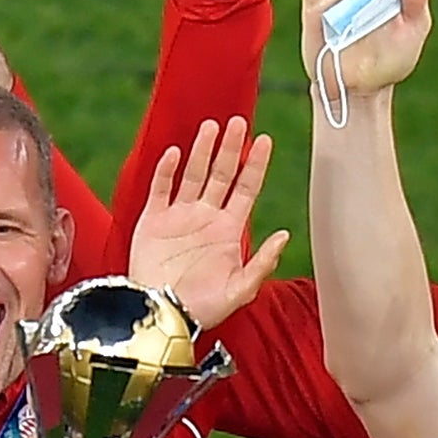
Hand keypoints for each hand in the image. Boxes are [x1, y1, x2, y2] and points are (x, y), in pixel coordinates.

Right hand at [126, 119, 289, 333]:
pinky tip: (175, 152)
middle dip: (231, 148)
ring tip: (211, 126)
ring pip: (193, 174)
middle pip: (222, 174)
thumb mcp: (239, 291)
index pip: (246, 189)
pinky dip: (167, 170)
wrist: (160, 315)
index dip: (256, 165)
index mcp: (227, 230)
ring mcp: (179, 216)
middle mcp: (205, 217)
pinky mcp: (152, 221)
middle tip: (239, 122)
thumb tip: (284, 235)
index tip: (265, 140)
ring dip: (202, 151)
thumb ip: (262, 263)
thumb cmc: (202, 309)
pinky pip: (161, 188)